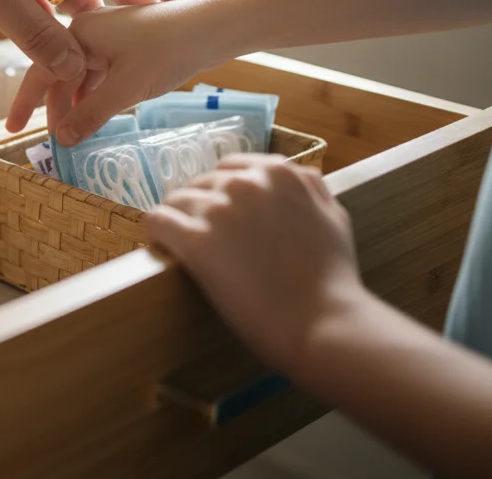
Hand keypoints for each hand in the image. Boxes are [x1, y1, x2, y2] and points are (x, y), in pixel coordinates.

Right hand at [6, 0, 224, 144]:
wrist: (214, 26)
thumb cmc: (168, 50)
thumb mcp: (125, 89)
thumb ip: (90, 115)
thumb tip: (62, 140)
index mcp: (78, 33)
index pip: (40, 73)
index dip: (25, 104)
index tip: (12, 130)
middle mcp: (87, 30)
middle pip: (61, 76)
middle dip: (57, 110)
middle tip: (56, 142)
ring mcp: (108, 36)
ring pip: (82, 77)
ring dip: (79, 105)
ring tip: (78, 134)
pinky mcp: (127, 44)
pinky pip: (101, 74)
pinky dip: (97, 96)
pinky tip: (101, 115)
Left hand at [143, 155, 370, 374]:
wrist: (322, 322)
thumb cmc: (332, 278)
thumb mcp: (334, 216)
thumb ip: (310, 189)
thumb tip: (294, 175)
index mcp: (279, 173)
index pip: (231, 169)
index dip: (222, 194)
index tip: (220, 216)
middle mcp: (245, 183)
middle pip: (201, 185)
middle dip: (201, 208)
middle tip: (205, 238)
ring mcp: (219, 210)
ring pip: (176, 201)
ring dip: (178, 221)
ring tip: (181, 246)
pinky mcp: (196, 240)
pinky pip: (158, 222)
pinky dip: (158, 234)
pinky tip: (162, 248)